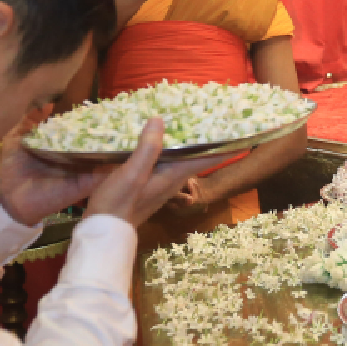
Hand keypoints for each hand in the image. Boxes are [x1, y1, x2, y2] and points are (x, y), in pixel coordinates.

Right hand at [0, 120, 214, 230]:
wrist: (104, 230)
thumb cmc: (118, 202)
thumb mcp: (131, 174)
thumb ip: (147, 149)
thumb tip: (160, 121)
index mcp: (174, 175)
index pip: (208, 157)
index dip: (226, 145)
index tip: (242, 130)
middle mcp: (173, 179)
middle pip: (197, 155)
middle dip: (207, 137)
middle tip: (213, 114)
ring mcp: (162, 182)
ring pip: (180, 157)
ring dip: (187, 141)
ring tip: (188, 119)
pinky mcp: (149, 183)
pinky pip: (164, 161)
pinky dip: (167, 147)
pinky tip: (156, 137)